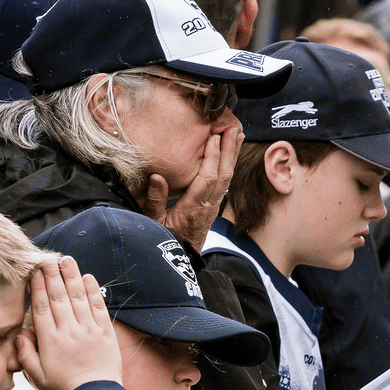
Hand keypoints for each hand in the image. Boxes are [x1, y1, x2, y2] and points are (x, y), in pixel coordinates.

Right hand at [16, 254, 122, 389]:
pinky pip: (98, 308)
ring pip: (78, 298)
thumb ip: (25, 353)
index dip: (38, 287)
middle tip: (47, 258)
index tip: (34, 271)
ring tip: (67, 260)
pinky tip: (88, 278)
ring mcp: (89, 330)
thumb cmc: (64, 389)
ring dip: (72, 277)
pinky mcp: (105, 333)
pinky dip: (93, 291)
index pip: (41, 307)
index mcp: (50, 340)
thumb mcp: (36, 376)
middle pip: (58, 297)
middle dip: (52, 275)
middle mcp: (69, 331)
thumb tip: (20, 333)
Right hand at [141, 113, 240, 250]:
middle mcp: (208, 206)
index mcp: (194, 208)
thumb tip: (157, 177)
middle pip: (224, 174)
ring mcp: (213, 206)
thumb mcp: (153, 223)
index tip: (214, 137)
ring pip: (226, 177)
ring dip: (231, 155)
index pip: (208, 178)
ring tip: (236, 135)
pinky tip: (228, 154)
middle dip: (229, 150)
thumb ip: (155, 201)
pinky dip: (227, 165)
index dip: (213, 157)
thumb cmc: (164, 241)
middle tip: (233, 128)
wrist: (180, 261)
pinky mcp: (213, 206)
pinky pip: (223, 182)